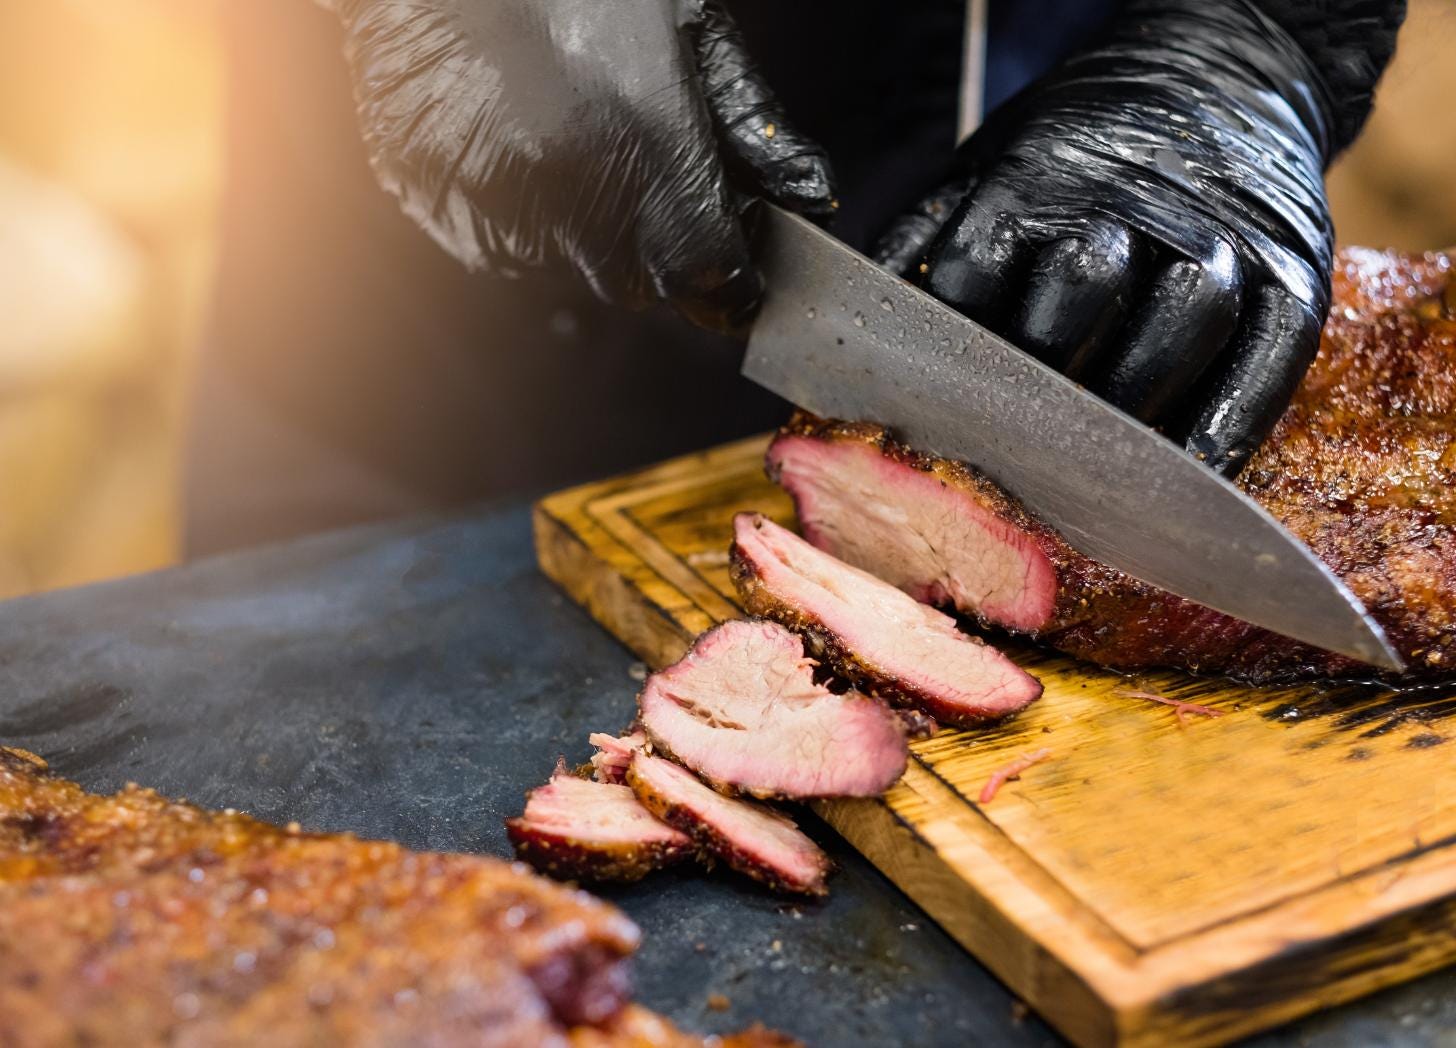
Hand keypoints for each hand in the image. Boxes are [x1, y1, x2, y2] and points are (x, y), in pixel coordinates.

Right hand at [331, 0, 834, 331]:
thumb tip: (808, 196)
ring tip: (570, 133)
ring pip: (572, 267)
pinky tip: (518, 136)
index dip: (728, 282)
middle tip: (639, 169)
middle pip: (641, 282)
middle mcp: (574, 187)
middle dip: (657, 248)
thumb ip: (754, 123)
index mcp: (648, 139)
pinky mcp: (442, 204)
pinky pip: (506, 247)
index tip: (734, 275)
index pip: (708, 275)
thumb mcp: (690, 25)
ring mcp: (501, 202)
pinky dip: (524, 214)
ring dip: (587, 228)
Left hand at [875, 0, 1337, 474]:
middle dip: (1035, 383)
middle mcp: (1134, 199)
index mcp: (1037, 177)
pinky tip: (1191, 472)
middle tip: (1015, 450)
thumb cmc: (1080, 151)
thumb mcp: (986, 166)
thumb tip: (848, 314)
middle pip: (1076, 298)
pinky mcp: (1297, 272)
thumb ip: (922, 237)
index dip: (951, 352)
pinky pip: (1270, 356)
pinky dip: (1231, 422)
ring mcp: (1223, 234)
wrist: (1221, 76)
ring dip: (1133, 404)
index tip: (937, 412)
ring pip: (1179, 321)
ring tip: (1099, 471)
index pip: (978, 274)